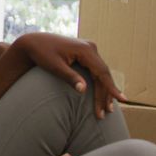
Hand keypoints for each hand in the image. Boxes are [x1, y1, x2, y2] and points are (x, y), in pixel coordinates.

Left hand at [11, 32, 126, 118]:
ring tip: (106, 109)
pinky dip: (98, 83)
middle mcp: (90, 48)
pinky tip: (101, 95)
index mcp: (85, 50)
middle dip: (105, 94)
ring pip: (100, 73)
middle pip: (103, 74)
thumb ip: (69, 77)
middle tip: (106, 113)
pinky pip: (95, 70)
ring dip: (103, 90)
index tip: (122, 100)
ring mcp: (89, 50)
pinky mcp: (85, 53)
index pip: (102, 72)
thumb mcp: (55, 66)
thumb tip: (83, 91)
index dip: (112, 88)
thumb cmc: (41, 54)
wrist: (33, 42)